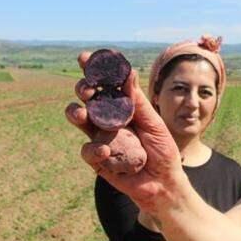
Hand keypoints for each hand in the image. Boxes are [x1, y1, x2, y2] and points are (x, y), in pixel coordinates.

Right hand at [66, 52, 182, 212]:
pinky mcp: (97, 159)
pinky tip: (105, 149)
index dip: (93, 70)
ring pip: (79, 119)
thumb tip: (128, 72)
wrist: (164, 182)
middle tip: (88, 90)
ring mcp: (100, 137)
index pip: (105, 84)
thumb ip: (138, 101)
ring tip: (81, 113)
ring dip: (76, 113)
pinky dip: (94, 149)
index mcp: (122, 106)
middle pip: (87, 98)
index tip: (84, 58)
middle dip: (83, 89)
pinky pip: (87, 150)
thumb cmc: (162, 150)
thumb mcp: (154, 123)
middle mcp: (108, 118)